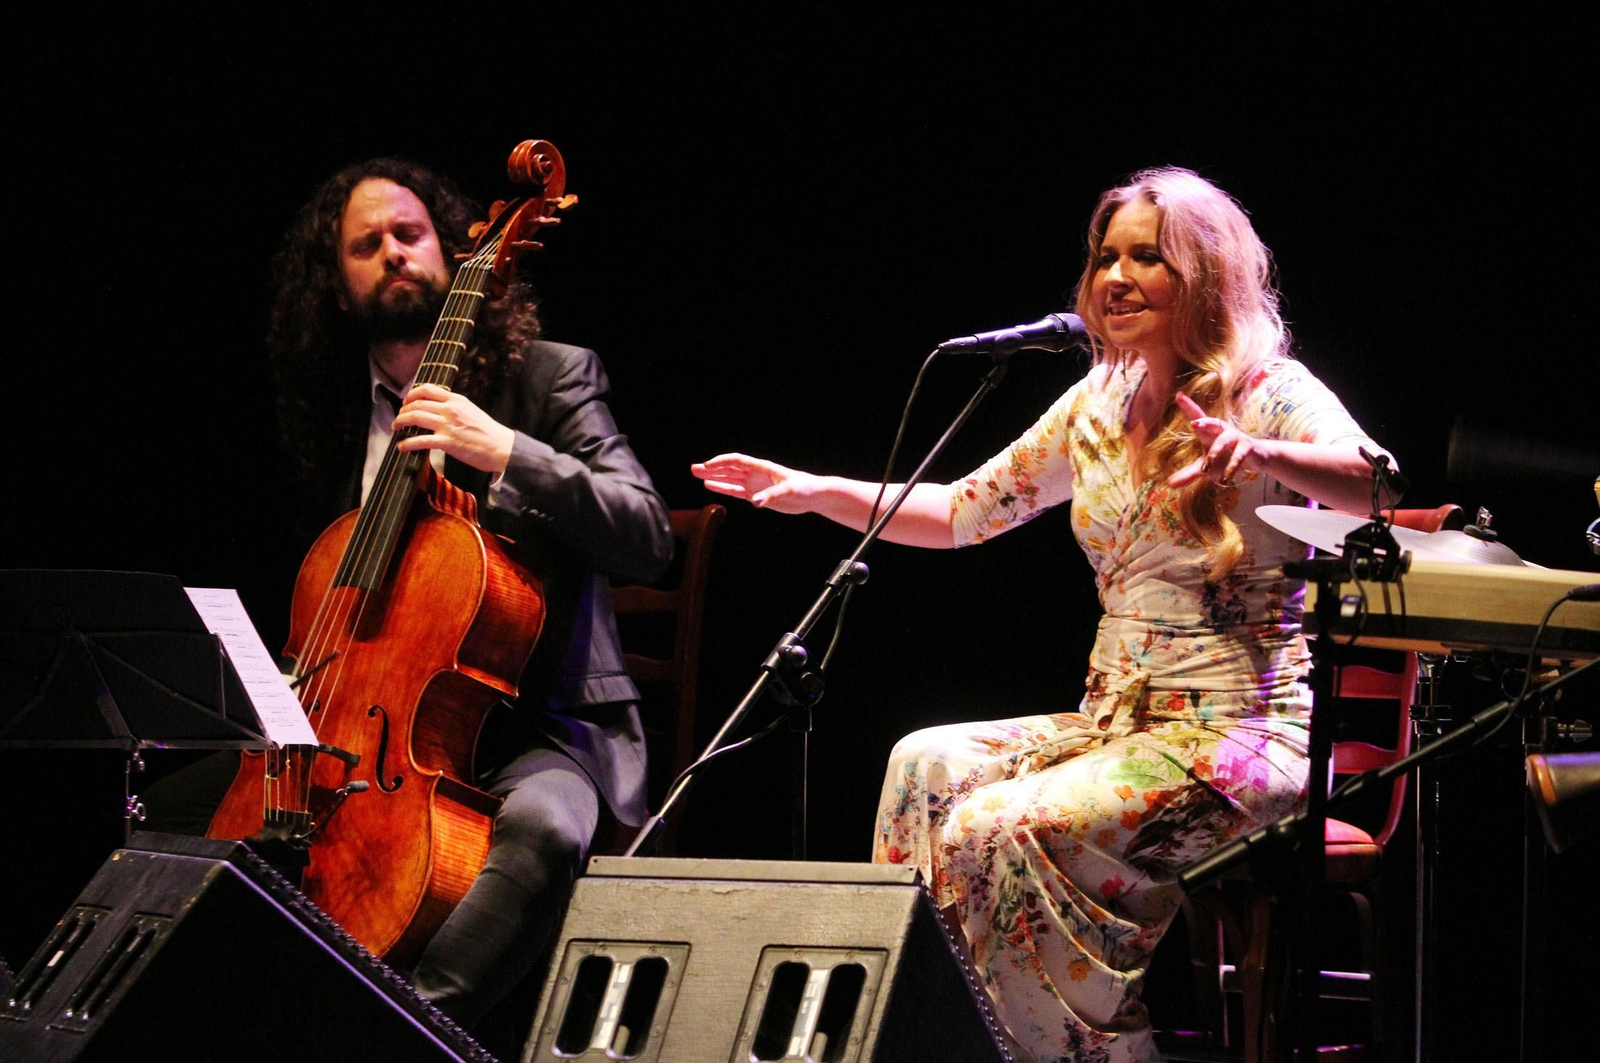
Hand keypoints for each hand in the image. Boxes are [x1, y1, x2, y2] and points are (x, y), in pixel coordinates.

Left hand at [392, 383, 515, 474]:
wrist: (502, 447)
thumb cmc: (488, 432)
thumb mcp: (471, 410)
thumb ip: (454, 407)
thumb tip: (438, 408)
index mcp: (456, 399)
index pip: (427, 389)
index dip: (411, 394)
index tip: (405, 402)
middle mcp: (450, 409)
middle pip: (417, 403)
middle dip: (402, 411)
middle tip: (398, 418)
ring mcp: (448, 425)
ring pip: (415, 417)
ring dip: (400, 422)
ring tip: (395, 428)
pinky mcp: (447, 442)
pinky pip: (420, 440)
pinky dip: (407, 443)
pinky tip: (401, 446)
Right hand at [691, 453, 818, 513]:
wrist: (813, 495)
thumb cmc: (804, 488)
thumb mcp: (789, 491)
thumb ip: (771, 496)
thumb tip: (755, 502)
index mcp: (762, 467)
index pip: (736, 461)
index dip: (720, 463)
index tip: (706, 467)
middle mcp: (755, 474)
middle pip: (729, 468)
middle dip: (711, 468)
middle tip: (693, 469)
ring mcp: (754, 484)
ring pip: (730, 478)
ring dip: (714, 477)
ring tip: (697, 475)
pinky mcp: (756, 495)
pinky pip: (735, 491)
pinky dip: (723, 488)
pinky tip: (710, 486)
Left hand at [1167, 393, 1270, 488]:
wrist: (1256, 459)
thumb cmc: (1226, 459)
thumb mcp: (1206, 468)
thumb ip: (1189, 474)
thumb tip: (1170, 484)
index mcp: (1210, 432)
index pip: (1197, 416)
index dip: (1188, 406)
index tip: (1178, 396)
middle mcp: (1222, 431)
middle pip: (1212, 423)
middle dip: (1204, 422)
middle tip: (1194, 424)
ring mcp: (1236, 438)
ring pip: (1224, 441)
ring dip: (1215, 453)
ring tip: (1205, 469)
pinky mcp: (1247, 448)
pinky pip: (1239, 456)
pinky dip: (1231, 467)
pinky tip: (1225, 478)